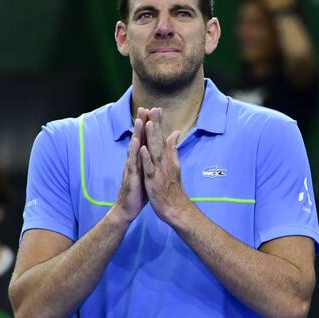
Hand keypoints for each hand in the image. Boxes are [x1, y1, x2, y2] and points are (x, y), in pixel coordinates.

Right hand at [112, 108, 148, 222]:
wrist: (128, 208)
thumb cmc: (139, 190)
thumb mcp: (148, 172)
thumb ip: (153, 160)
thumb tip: (159, 150)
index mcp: (141, 159)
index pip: (145, 138)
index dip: (149, 125)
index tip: (154, 110)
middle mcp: (134, 160)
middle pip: (138, 138)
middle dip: (141, 123)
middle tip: (144, 107)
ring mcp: (131, 167)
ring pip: (134, 147)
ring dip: (137, 133)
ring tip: (139, 120)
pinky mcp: (131, 176)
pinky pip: (133, 162)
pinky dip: (135, 152)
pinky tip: (137, 143)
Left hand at [139, 108, 189, 224]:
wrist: (176, 209)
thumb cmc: (173, 188)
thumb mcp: (174, 165)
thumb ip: (173, 148)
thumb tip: (175, 133)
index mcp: (166, 158)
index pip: (162, 137)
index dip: (159, 123)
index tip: (157, 108)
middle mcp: (163, 162)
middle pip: (158, 140)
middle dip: (155, 124)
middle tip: (153, 108)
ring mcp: (158, 171)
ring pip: (154, 151)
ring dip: (151, 137)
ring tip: (147, 122)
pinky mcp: (153, 181)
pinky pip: (148, 168)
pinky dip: (146, 158)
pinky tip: (142, 148)